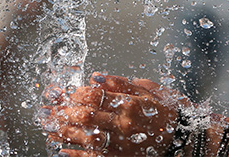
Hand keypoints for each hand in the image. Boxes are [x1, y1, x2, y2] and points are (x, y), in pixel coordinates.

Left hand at [42, 73, 181, 155]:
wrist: (183, 139)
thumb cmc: (166, 111)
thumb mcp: (148, 89)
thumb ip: (121, 83)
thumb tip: (96, 78)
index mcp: (130, 103)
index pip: (94, 96)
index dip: (73, 94)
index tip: (62, 92)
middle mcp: (124, 124)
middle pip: (85, 116)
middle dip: (62, 112)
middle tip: (45, 110)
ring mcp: (121, 144)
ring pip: (85, 137)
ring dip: (63, 132)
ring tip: (48, 127)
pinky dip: (74, 154)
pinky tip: (61, 149)